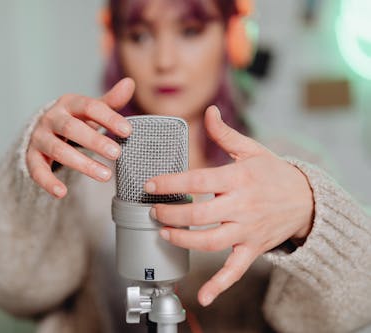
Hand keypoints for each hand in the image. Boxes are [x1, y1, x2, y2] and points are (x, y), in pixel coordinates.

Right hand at [26, 78, 134, 197]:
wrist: (43, 131)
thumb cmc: (75, 120)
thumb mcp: (91, 110)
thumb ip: (110, 101)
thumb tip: (130, 83)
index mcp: (69, 103)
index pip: (89, 106)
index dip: (108, 118)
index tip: (128, 131)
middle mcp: (51, 118)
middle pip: (71, 128)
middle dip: (95, 141)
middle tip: (117, 154)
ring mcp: (39, 138)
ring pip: (58, 150)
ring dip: (82, 164)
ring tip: (105, 175)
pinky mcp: (31, 157)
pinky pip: (37, 170)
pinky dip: (48, 182)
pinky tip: (62, 193)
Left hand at [144, 105, 313, 306]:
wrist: (306, 200)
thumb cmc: (275, 173)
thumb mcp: (252, 150)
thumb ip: (225, 134)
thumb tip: (208, 112)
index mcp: (239, 178)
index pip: (198, 180)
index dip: (171, 183)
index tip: (151, 184)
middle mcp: (241, 206)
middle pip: (199, 214)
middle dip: (170, 214)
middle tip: (153, 211)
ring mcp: (247, 230)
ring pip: (210, 242)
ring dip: (183, 240)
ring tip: (164, 233)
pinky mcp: (252, 248)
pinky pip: (234, 270)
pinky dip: (219, 285)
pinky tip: (203, 296)